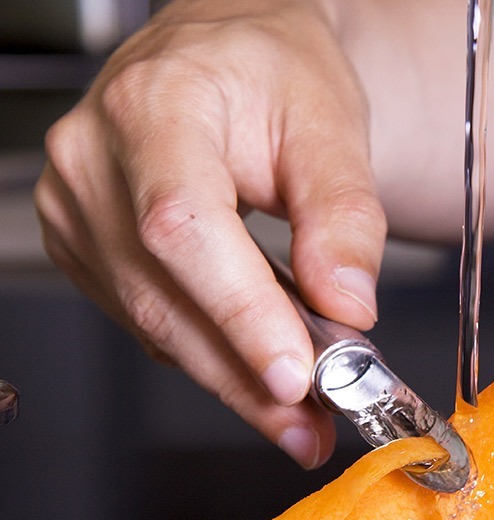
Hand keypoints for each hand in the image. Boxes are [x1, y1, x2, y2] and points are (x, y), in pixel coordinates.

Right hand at [35, 0, 385, 468]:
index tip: (296, 373)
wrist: (224, 54)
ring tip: (301, 417)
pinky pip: (149, 321)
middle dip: (245, 375)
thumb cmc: (271, 72)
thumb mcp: (331, 122)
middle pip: (162, 294)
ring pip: (153, 323)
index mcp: (156, 109)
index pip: (184, 227)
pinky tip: (259, 374)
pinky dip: (210, 357)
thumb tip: (347, 306)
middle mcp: (96, 160)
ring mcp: (80, 208)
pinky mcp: (88, 247)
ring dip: (233, 381)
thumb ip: (344, 215)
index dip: (239, 311)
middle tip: (311, 426)